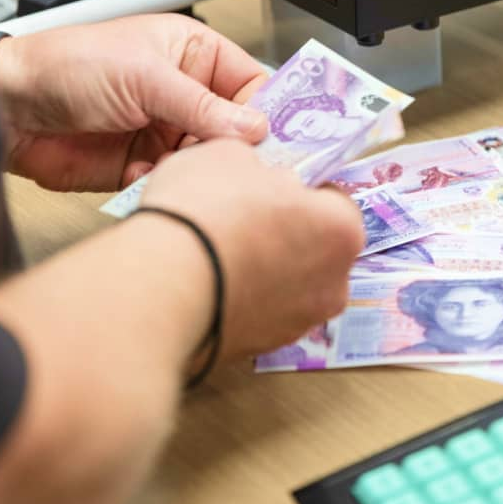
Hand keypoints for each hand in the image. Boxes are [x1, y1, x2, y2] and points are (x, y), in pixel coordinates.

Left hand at [0, 14, 268, 191]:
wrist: (6, 108)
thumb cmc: (64, 65)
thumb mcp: (145, 76)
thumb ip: (204, 105)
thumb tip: (255, 128)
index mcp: (193, 55)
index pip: (253, 83)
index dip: (272, 110)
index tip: (288, 137)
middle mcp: (184, 94)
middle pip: (237, 130)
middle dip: (238, 149)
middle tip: (244, 167)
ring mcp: (165, 131)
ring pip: (209, 161)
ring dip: (199, 169)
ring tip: (181, 167)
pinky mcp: (144, 166)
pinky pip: (176, 182)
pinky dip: (168, 185)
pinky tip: (145, 175)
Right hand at [139, 139, 364, 360]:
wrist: (160, 287)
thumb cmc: (205, 212)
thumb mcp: (229, 155)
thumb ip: (260, 170)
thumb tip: (260, 184)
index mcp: (342, 230)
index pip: (334, 202)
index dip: (299, 191)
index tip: (269, 188)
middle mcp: (334, 285)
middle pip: (315, 248)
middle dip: (286, 233)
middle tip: (242, 218)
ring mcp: (299, 324)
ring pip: (287, 284)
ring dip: (263, 268)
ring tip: (215, 251)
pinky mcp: (262, 349)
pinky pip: (258, 313)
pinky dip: (241, 297)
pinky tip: (206, 282)